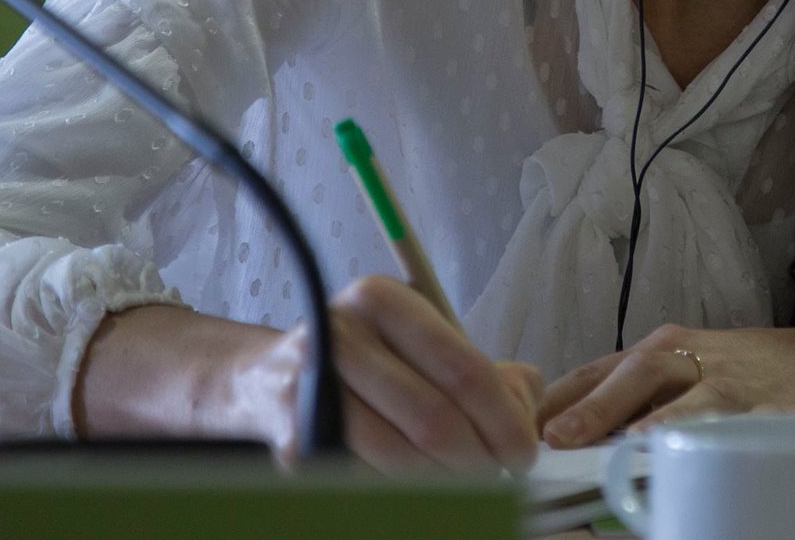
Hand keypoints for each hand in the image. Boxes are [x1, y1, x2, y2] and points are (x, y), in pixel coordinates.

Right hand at [222, 276, 542, 472]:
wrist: (268, 379)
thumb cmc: (370, 363)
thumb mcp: (426, 344)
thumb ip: (488, 371)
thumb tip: (526, 411)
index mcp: (384, 300)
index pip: (463, 369)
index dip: (503, 420)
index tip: (524, 454)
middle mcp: (341, 334)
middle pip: (433, 418)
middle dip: (477, 460)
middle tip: (498, 480)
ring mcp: (310, 387)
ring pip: (398, 456)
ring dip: (443, 484)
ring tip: (464, 488)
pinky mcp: (290, 439)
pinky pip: (365, 480)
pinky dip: (401, 494)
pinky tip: (419, 492)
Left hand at [537, 324, 794, 448]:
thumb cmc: (732, 380)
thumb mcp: (675, 379)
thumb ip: (624, 401)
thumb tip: (555, 441)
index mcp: (658, 354)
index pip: (596, 372)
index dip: (556, 400)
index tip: (516, 430)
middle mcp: (693, 360)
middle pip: (639, 373)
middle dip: (597, 405)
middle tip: (558, 439)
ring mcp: (738, 383)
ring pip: (697, 396)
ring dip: (663, 420)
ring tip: (630, 445)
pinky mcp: (780, 410)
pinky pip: (753, 425)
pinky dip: (729, 436)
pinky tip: (709, 452)